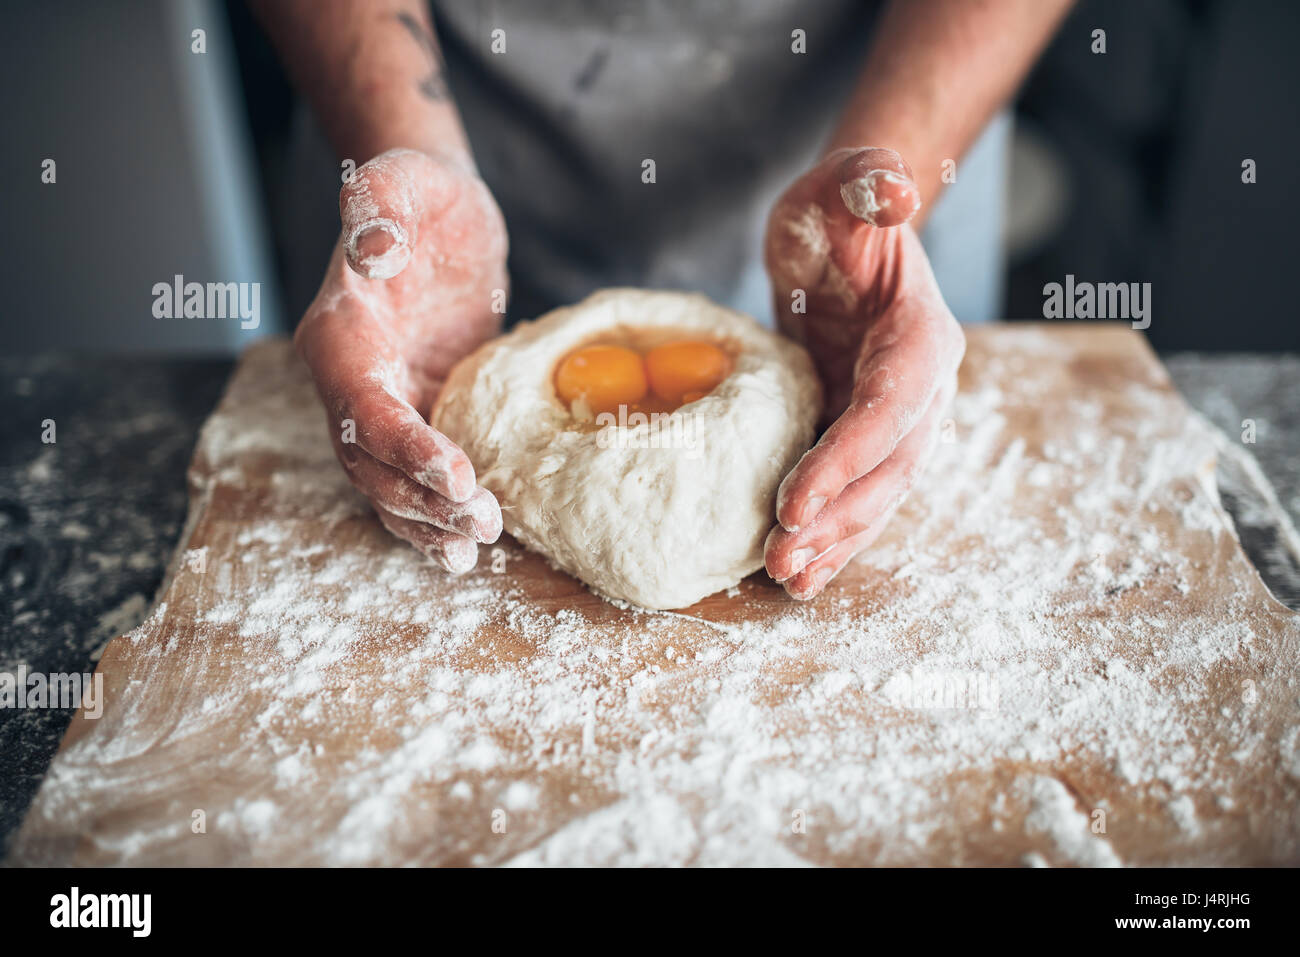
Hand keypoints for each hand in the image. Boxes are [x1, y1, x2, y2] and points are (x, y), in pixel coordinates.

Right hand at [296, 148, 507, 572]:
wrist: (434, 209)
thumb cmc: (420, 192)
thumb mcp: (404, 180)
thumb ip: (380, 206)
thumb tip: (373, 242)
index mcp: (339, 336)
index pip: (364, 407)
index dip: (406, 448)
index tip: (459, 476)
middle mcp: (350, 379)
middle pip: (371, 462)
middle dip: (423, 500)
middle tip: (485, 524)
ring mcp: (381, 401)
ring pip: (386, 483)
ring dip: (425, 521)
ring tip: (473, 552)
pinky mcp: (416, 411)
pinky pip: (415, 474)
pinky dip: (434, 511)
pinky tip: (467, 545)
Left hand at [763, 147, 965, 599]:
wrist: (843, 242)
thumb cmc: (839, 212)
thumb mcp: (841, 184)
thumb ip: (866, 184)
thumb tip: (891, 192)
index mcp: (920, 336)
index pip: (890, 407)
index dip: (847, 458)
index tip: (795, 500)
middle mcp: (921, 389)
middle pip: (888, 469)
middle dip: (837, 518)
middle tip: (780, 557)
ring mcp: (897, 420)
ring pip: (876, 496)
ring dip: (834, 541)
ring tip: (786, 578)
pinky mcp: (865, 438)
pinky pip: (856, 496)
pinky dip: (832, 536)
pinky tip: (800, 575)